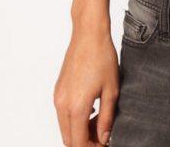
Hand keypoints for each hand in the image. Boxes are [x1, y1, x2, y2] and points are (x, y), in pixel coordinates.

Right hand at [53, 25, 118, 146]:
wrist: (89, 34)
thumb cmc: (103, 57)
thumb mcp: (112, 90)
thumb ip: (107, 118)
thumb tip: (103, 138)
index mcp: (76, 107)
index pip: (78, 143)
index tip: (104, 143)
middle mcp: (62, 104)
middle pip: (69, 139)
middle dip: (85, 142)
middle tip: (102, 135)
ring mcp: (57, 97)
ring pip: (65, 127)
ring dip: (79, 131)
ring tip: (99, 121)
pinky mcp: (58, 90)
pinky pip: (63, 114)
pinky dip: (74, 119)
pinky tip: (91, 109)